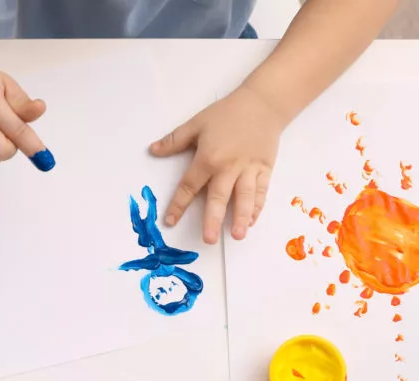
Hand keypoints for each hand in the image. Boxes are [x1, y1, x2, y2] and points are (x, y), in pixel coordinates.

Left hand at [150, 84, 287, 243]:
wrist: (262, 103)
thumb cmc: (227, 113)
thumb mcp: (197, 123)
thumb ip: (175, 140)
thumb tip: (153, 150)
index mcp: (208, 157)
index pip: (190, 186)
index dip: (179, 204)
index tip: (170, 221)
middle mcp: (229, 167)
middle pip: (219, 197)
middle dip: (213, 220)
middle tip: (209, 239)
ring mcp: (249, 169)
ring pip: (245, 197)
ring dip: (241, 217)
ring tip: (239, 235)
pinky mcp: (265, 169)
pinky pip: (261, 191)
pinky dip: (257, 206)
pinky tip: (252, 220)